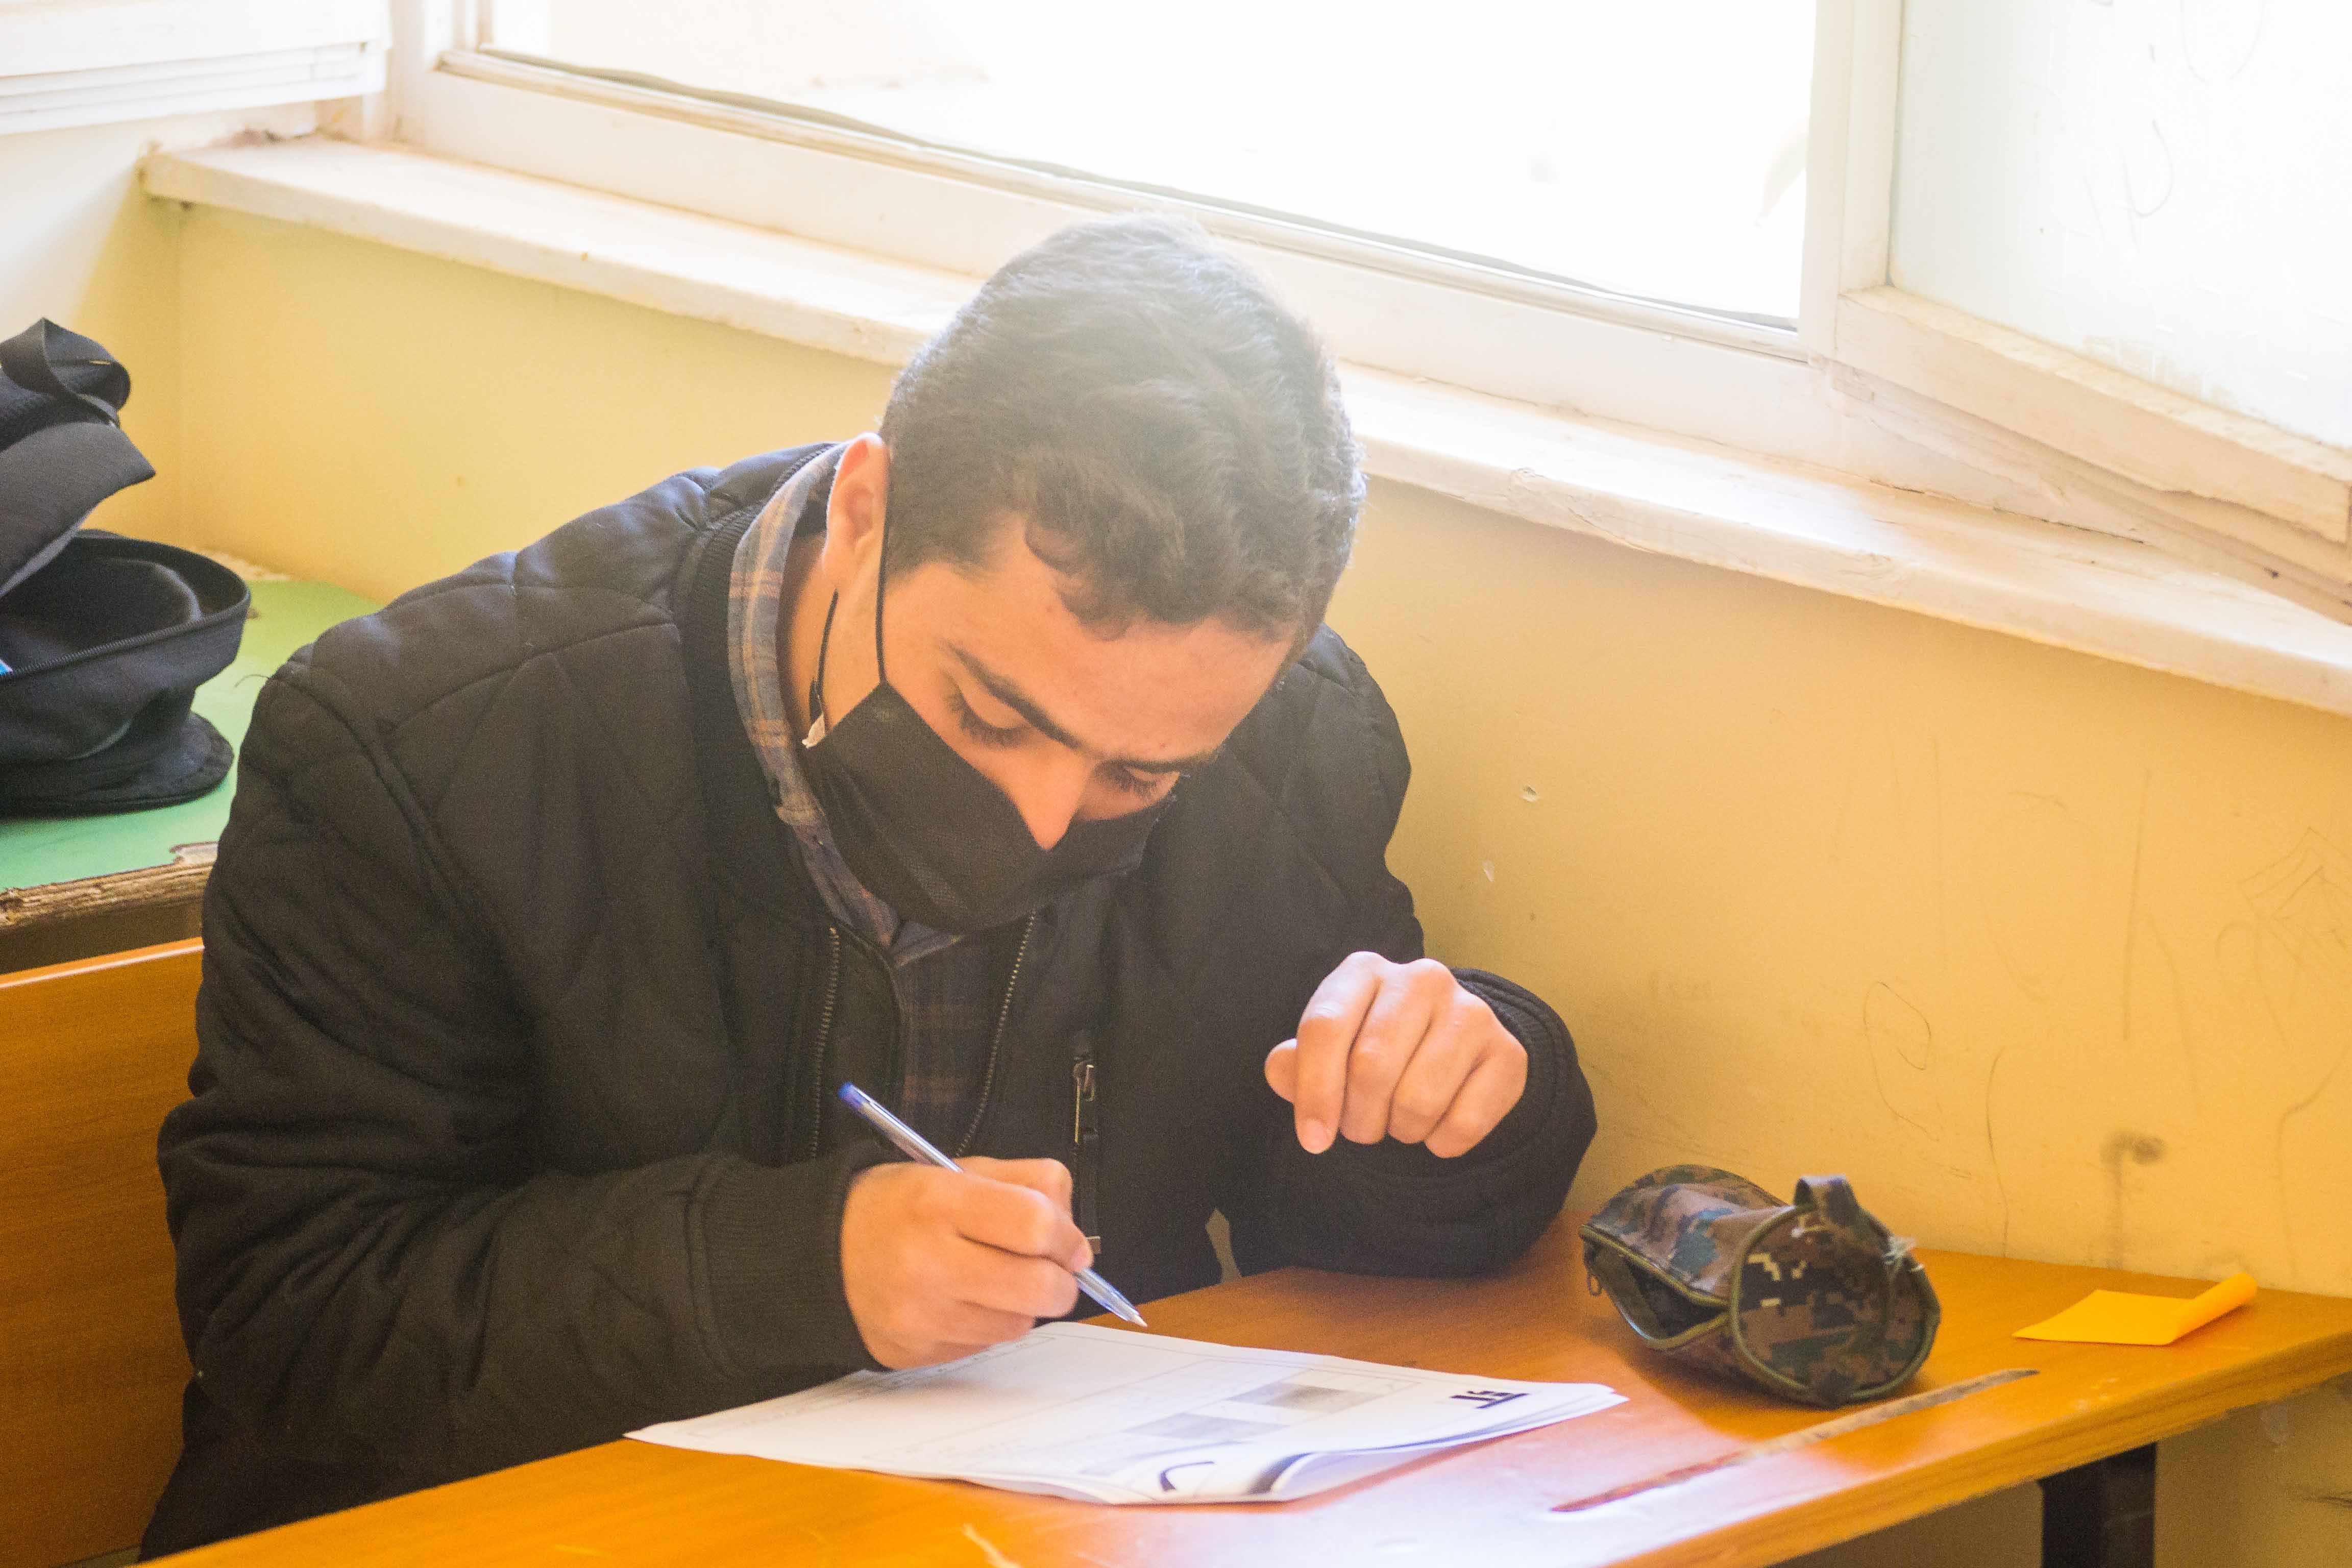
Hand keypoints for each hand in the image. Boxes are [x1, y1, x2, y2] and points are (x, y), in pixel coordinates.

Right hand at [840, 1157, 1092, 1369]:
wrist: (822, 1253)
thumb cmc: (896, 1207)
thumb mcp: (954, 1169)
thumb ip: (1025, 1184)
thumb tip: (1074, 1234)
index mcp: (938, 1202)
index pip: (1035, 1225)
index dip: (1067, 1236)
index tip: (1070, 1242)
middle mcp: (928, 1262)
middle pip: (1038, 1287)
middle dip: (1062, 1281)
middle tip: (1055, 1270)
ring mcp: (921, 1315)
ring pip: (1018, 1324)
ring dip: (1025, 1305)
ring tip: (999, 1279)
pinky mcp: (917, 1352)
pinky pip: (984, 1346)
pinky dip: (990, 1324)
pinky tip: (967, 1300)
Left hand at [1264, 953, 1526, 1158]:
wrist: (1450, 1050)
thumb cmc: (1372, 1050)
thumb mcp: (1328, 1053)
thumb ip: (1295, 1064)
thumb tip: (1282, 1067)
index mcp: (1364, 970)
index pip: (1325, 1028)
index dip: (1314, 1092)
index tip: (1313, 1140)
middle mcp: (1421, 978)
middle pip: (1371, 1066)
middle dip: (1358, 1119)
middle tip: (1363, 1129)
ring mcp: (1470, 1010)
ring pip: (1418, 1099)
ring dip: (1401, 1131)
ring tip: (1400, 1121)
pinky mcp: (1508, 1052)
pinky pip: (1464, 1123)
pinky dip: (1442, 1143)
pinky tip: (1438, 1125)